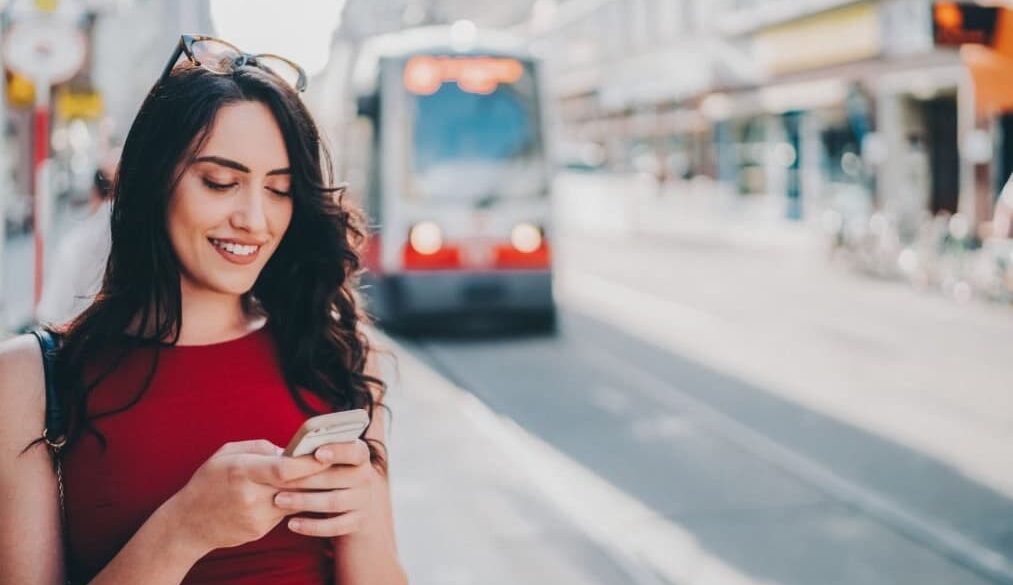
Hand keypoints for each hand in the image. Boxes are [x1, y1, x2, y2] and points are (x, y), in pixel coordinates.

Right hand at [166, 440, 330, 552]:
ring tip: (315, 476)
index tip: (327, 453)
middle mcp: (250, 496)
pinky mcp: (259, 530)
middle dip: (316, 475)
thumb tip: (289, 449)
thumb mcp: (226, 453)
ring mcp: (255, 517)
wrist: (187, 523)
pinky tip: (287, 493)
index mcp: (242, 471)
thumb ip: (259, 447)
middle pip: (295, 486)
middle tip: (335, 463)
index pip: (284, 469)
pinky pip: (283, 513)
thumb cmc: (208, 481)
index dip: (309, 462)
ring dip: (304, 489)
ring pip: (292, 500)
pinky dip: (288, 502)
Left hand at [272, 439, 377, 536]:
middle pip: (339, 477)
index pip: (355, 451)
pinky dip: (312, 526)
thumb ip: (312, 455)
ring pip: (334, 502)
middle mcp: (365, 477)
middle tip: (279, 480)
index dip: (338, 451)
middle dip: (307, 479)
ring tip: (279, 500)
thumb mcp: (325, 462)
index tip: (317, 453)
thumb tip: (285, 455)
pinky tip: (292, 523)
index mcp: (359, 455)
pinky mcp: (357, 522)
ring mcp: (363, 500)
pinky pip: (335, 526)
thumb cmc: (327, 474)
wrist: (348, 504)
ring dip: (304, 501)